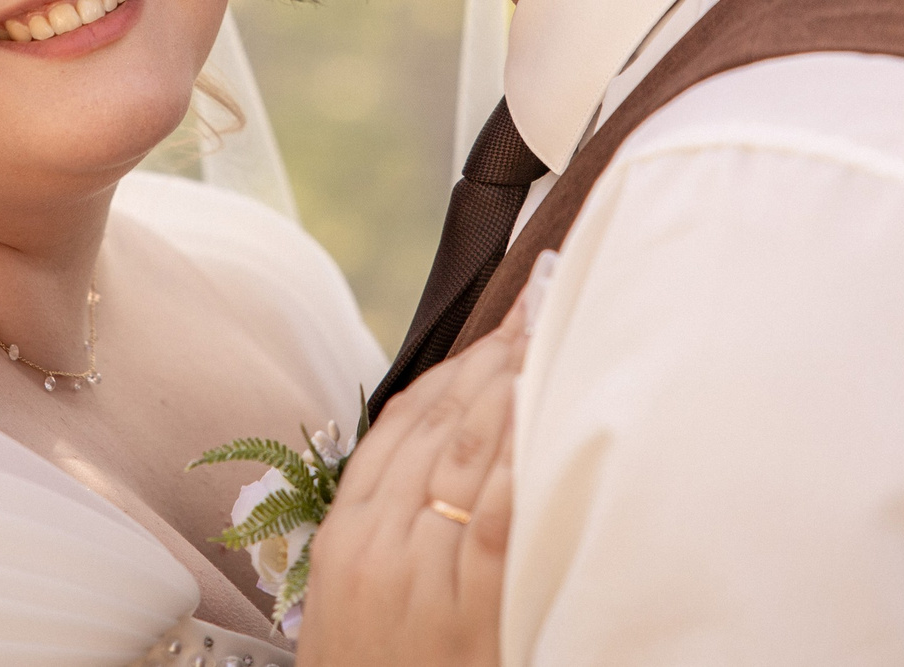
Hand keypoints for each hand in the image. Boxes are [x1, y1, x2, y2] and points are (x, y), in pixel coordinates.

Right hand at [292, 298, 526, 666]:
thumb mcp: (360, 601)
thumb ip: (394, 531)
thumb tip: (449, 460)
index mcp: (346, 536)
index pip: (399, 425)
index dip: (451, 367)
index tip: (495, 321)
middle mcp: (378, 543)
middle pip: (439, 423)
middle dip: (493, 354)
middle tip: (543, 296)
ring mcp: (421, 573)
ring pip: (470, 451)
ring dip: (515, 380)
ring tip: (557, 326)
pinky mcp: (470, 607)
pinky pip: (501, 513)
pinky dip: (524, 452)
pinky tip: (552, 407)